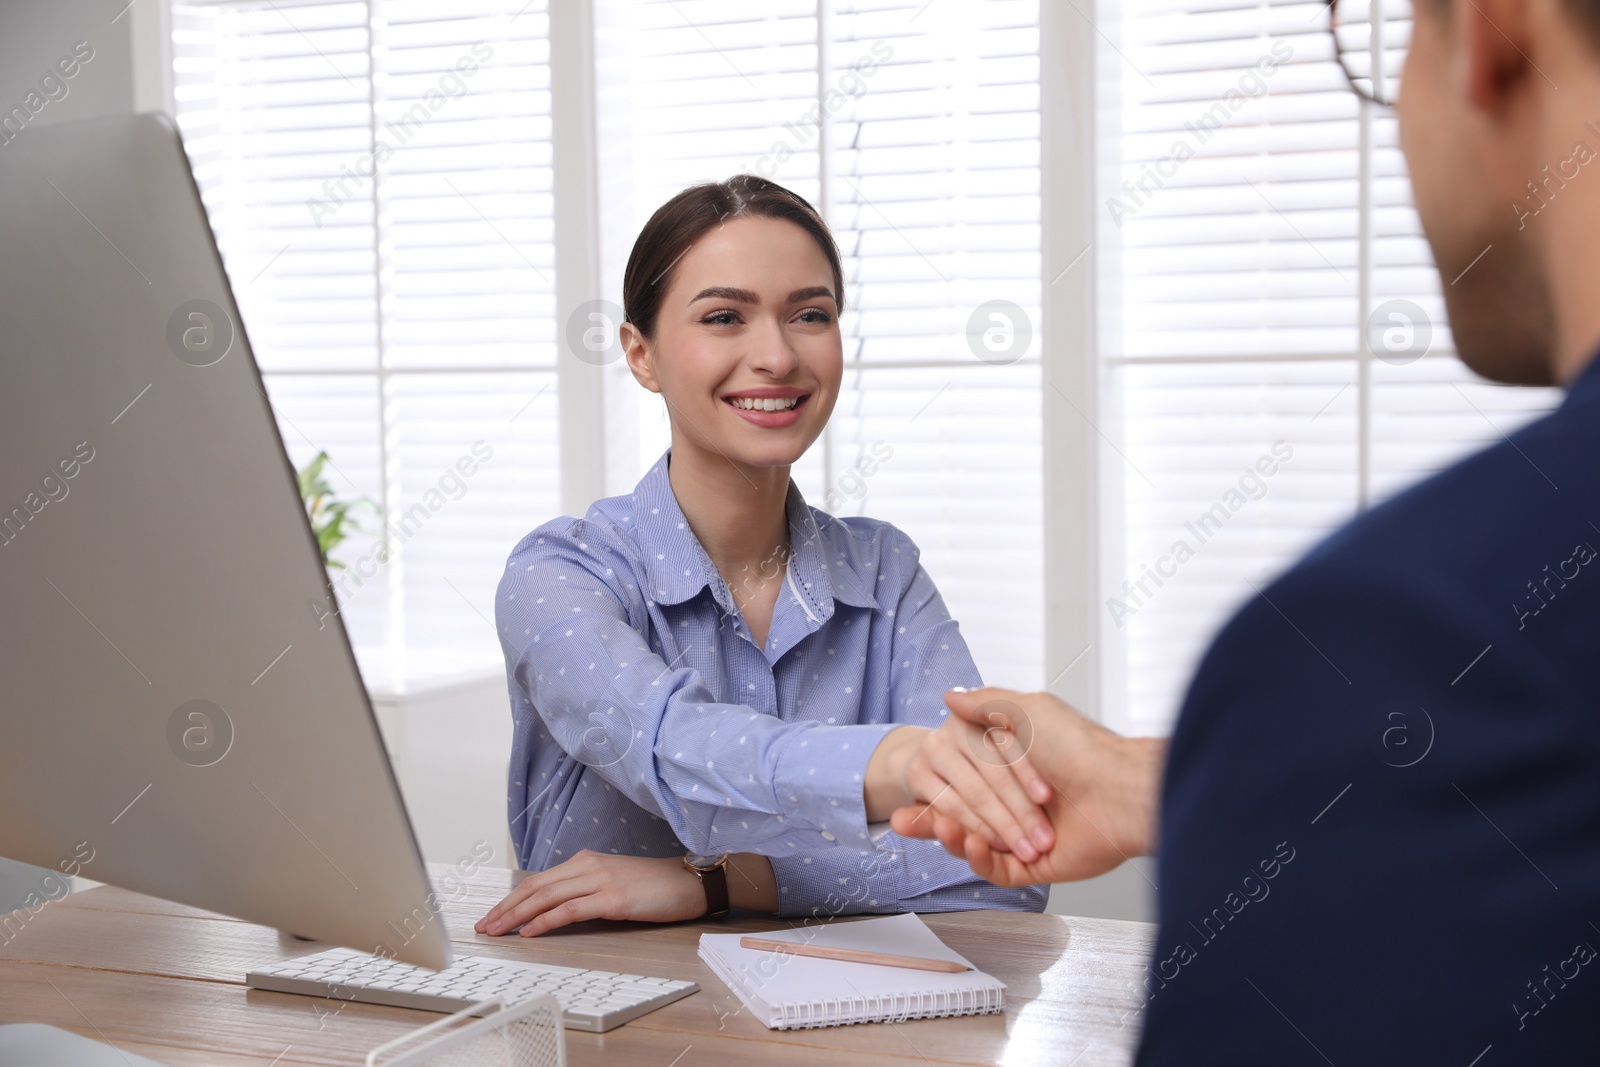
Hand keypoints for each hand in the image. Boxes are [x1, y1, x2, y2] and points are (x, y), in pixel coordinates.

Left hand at [474, 851, 705, 937]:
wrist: (688, 882)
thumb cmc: (654, 886)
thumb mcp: (612, 880)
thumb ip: (585, 888)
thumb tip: (554, 910)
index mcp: (585, 861)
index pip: (537, 880)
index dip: (510, 899)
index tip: (492, 915)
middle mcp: (588, 866)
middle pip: (535, 887)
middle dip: (505, 908)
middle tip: (485, 926)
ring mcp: (600, 881)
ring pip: (546, 897)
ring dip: (517, 916)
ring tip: (499, 931)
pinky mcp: (613, 899)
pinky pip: (570, 910)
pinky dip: (545, 921)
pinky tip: (531, 932)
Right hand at [888, 687, 1164, 885]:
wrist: (1115, 790)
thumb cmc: (1078, 748)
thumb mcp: (1026, 711)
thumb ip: (985, 703)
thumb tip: (952, 694)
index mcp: (1012, 768)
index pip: (963, 778)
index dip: (939, 784)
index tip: (914, 789)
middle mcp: (1016, 802)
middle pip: (964, 813)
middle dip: (934, 816)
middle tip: (905, 819)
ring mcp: (1023, 834)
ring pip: (974, 841)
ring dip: (952, 837)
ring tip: (942, 828)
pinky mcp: (1033, 865)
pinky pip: (996, 870)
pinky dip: (978, 858)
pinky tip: (972, 842)